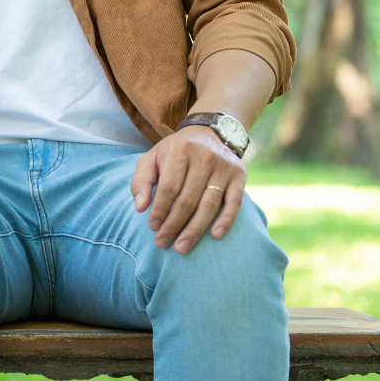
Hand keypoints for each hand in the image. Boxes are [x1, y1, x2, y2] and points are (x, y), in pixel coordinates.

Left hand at [131, 127, 245, 253]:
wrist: (207, 134)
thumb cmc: (174, 152)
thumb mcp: (152, 158)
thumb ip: (141, 181)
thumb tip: (140, 208)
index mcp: (180, 150)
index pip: (169, 187)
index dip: (160, 209)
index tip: (153, 227)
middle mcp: (204, 157)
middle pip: (188, 199)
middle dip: (174, 224)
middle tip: (163, 243)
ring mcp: (224, 167)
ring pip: (209, 204)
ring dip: (195, 229)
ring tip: (182, 247)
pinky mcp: (239, 176)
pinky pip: (234, 202)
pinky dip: (226, 220)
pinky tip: (215, 235)